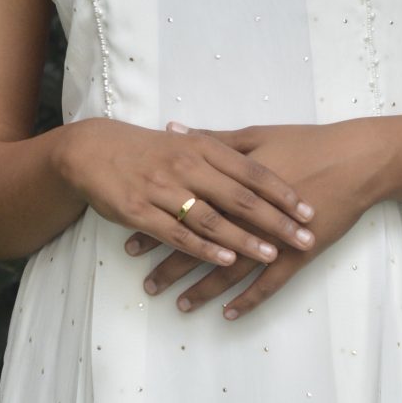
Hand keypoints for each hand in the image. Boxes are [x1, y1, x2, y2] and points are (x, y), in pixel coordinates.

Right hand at [56, 115, 316, 277]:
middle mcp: (186, 166)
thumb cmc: (146, 148)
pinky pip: (178, 233)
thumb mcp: (186, 142)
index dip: (282, 191)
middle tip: (304, 236)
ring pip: (211, 218)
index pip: (252, 171)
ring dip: (244, 238)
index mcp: (202, 148)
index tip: (309, 209)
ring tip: (272, 253)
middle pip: (239, 197)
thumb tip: (262, 159)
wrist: (92, 151)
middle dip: (275, 220)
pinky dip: (203, 248)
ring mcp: (163, 190)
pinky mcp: (140, 212)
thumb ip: (221, 149)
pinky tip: (225, 260)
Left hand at [131, 118, 391, 318]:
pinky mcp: (300, 254)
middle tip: (148, 285)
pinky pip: (270, 285)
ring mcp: (274, 238)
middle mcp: (248, 216)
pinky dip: (249, 301)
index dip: (158, 229)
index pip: (186, 212)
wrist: (356, 160)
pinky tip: (229, 315)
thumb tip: (173, 131)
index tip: (132, 244)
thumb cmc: (306, 143)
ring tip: (180, 306)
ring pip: (231, 270)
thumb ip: (211, 139)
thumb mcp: (255, 136)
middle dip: (172, 267)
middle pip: (202, 246)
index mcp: (232, 185)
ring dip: (204, 291)